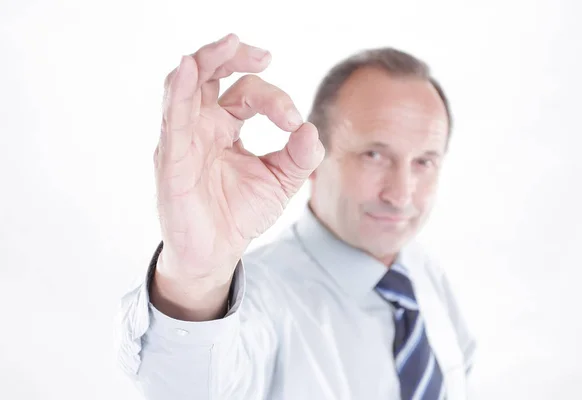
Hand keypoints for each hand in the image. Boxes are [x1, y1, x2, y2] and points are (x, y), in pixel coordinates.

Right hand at [155, 33, 323, 285]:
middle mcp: (201, 125)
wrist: (216, 252)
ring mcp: (183, 140)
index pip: (246, 93)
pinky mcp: (171, 160)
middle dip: (232, 56)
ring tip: (228, 43)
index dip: (275, 100)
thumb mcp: (280, 180)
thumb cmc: (241, 213)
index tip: (294, 124)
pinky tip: (189, 71)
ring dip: (206, 61)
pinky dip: (179, 93)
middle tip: (263, 55)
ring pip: (185, 87)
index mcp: (225, 126)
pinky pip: (173, 121)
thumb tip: (311, 129)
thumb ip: (300, 156)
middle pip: (209, 74)